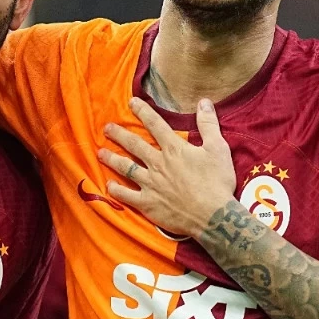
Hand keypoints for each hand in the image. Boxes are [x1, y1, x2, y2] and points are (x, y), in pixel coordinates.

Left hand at [99, 97, 236, 237]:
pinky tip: (108, 185)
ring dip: (112, 159)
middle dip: (119, 134)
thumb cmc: (217, 182)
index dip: (143, 111)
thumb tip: (204, 102)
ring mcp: (150, 184)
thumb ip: (208, 124)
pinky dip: (116, 190)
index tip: (131, 103)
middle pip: (134, 145)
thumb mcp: (218, 148)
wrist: (213, 216)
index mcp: (174, 149)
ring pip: (126, 168)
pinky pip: (126, 195)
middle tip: (107, 128)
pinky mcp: (148, 204)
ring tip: (100, 153)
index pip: (155, 125)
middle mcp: (158, 164)